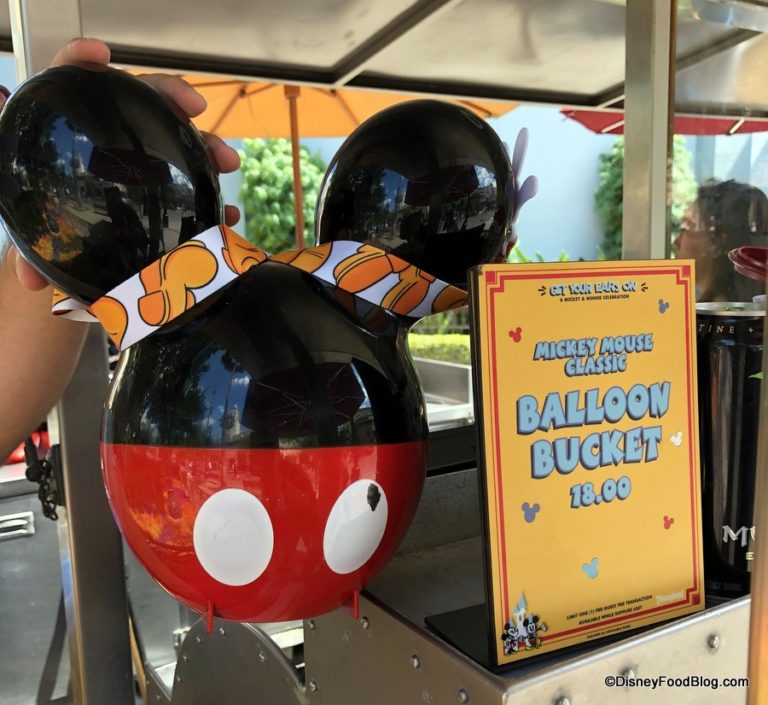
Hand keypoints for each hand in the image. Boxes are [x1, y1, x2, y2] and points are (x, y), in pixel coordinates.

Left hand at [6, 37, 240, 290]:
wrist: (73, 239)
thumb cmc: (49, 225)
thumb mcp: (37, 232)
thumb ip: (29, 251)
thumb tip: (32, 280)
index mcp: (68, 130)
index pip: (68, 78)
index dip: (80, 60)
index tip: (102, 55)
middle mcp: (108, 132)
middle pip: (138, 96)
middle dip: (170, 96)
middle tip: (195, 109)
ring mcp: (140, 152)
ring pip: (175, 133)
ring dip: (206, 143)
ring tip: (227, 160)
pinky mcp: (163, 176)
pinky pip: (192, 176)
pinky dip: (210, 193)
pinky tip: (226, 212)